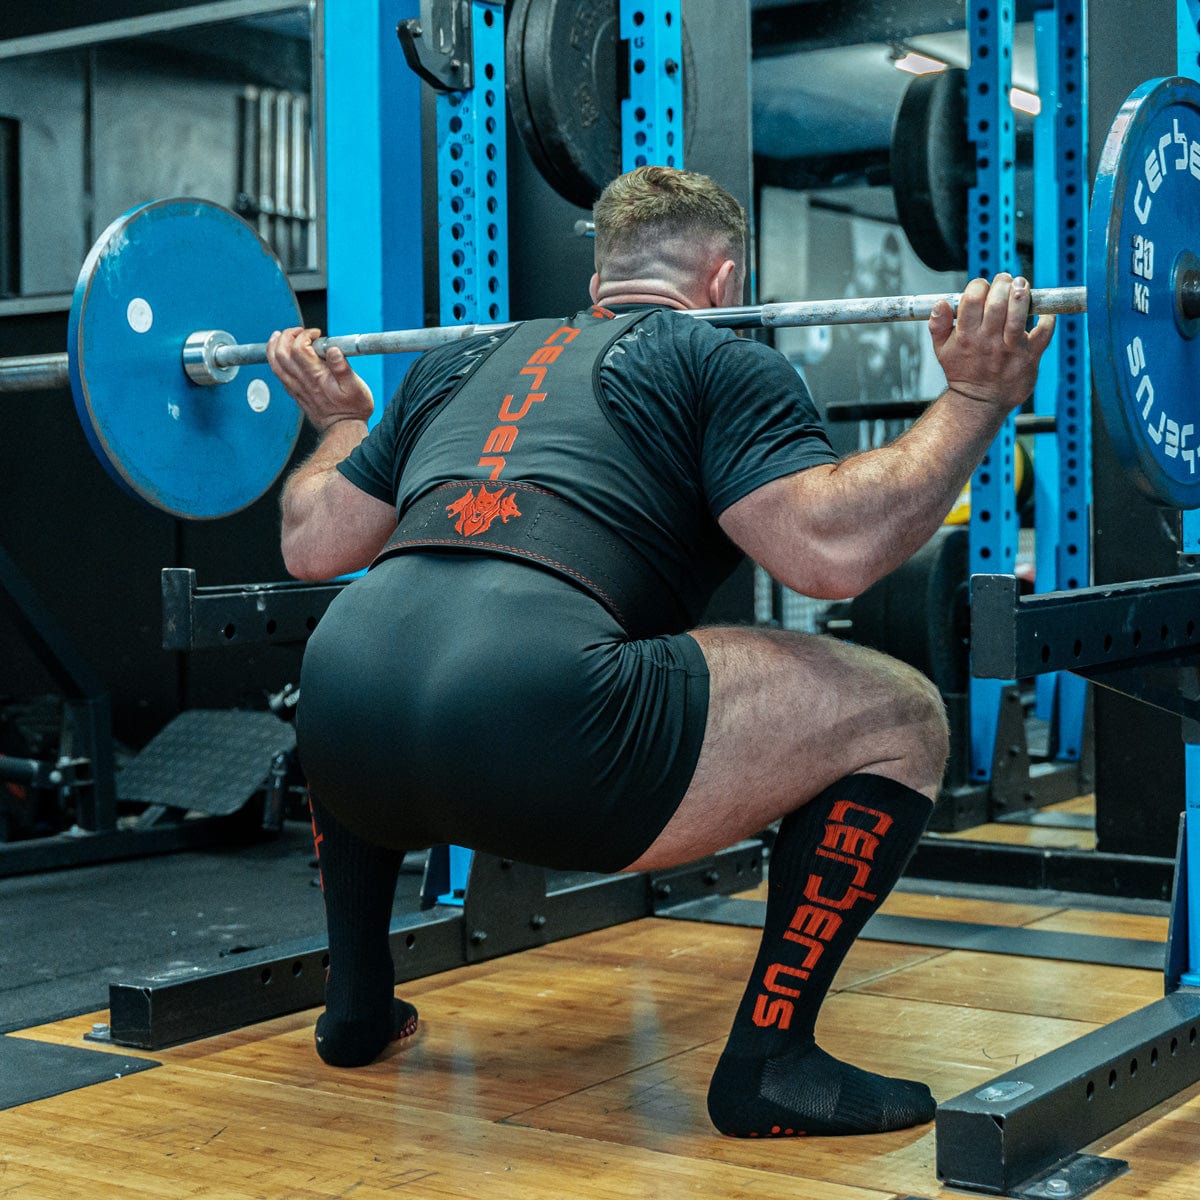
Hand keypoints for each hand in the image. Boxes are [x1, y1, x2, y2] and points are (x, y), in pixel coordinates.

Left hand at [266, 327, 374, 431]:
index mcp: (317, 376)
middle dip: (287, 336)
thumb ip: (343, 368)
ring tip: (279, 335)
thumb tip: (333, 350)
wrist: (344, 429)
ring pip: (275, 363)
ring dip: (274, 345)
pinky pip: (277, 373)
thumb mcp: (355, 387)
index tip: (317, 334)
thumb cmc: (353, 408)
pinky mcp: (295, 392)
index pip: (300, 348)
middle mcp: (303, 381)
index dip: (306, 335)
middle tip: (299, 331)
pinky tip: (279, 353)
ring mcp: (296, 387)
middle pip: (282, 352)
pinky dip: (274, 359)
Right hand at [928, 274, 1055, 412]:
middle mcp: (988, 341)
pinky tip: (1043, 312)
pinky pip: (1044, 332)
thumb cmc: (963, 372)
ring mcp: (1010, 349)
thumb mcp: (942, 350)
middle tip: (1006, 281)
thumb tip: (941, 304)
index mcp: (966, 336)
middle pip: (997, 302)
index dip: (979, 285)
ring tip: (1022, 287)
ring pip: (1018, 315)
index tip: (983, 286)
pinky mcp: (1029, 356)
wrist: (980, 402)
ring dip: (1022, 295)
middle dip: (1003, 284)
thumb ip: (938, 325)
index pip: (972, 299)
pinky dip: (1047, 318)